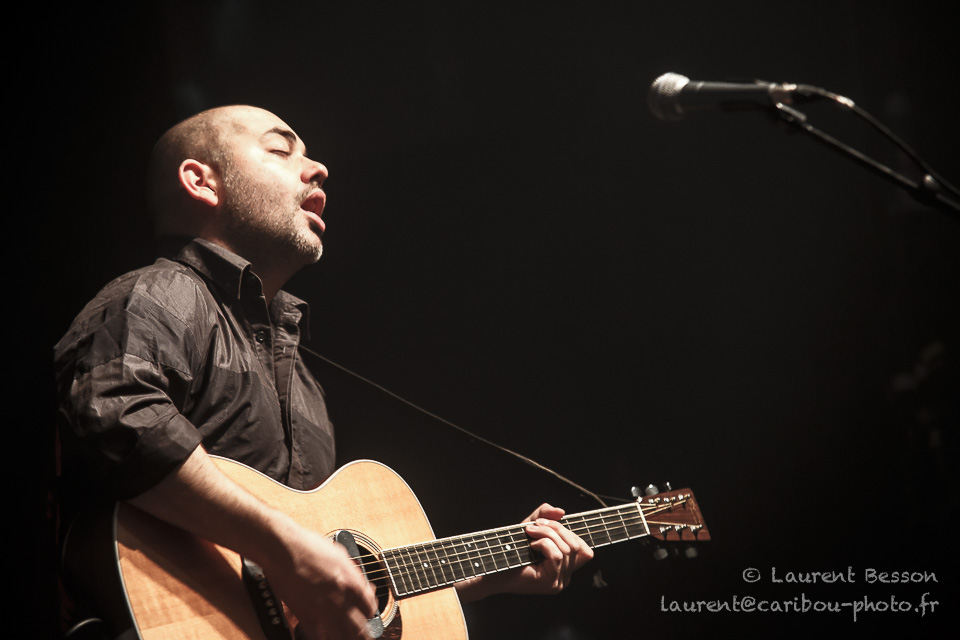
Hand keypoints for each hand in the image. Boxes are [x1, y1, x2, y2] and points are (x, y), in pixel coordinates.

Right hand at [262, 516, 378, 639]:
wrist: (284, 550)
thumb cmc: (309, 546)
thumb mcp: (339, 554)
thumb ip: (351, 573)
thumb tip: (358, 583)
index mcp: (351, 581)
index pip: (369, 606)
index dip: (369, 610)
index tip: (367, 611)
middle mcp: (340, 598)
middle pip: (359, 626)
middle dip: (362, 631)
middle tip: (362, 632)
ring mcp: (323, 610)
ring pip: (341, 636)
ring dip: (345, 636)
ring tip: (346, 635)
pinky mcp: (305, 616)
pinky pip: (318, 637)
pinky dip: (323, 638)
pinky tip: (324, 636)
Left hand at [514, 503, 593, 593]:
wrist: (494, 568)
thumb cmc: (511, 550)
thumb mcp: (531, 526)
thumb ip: (545, 515)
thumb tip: (561, 511)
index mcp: (565, 566)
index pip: (585, 551)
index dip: (569, 532)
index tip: (546, 523)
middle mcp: (565, 576)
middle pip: (577, 546)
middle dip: (556, 528)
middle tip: (535, 525)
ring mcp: (559, 581)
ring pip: (567, 549)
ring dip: (547, 534)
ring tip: (530, 533)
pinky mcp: (550, 583)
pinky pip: (557, 556)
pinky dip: (544, 544)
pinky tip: (531, 545)